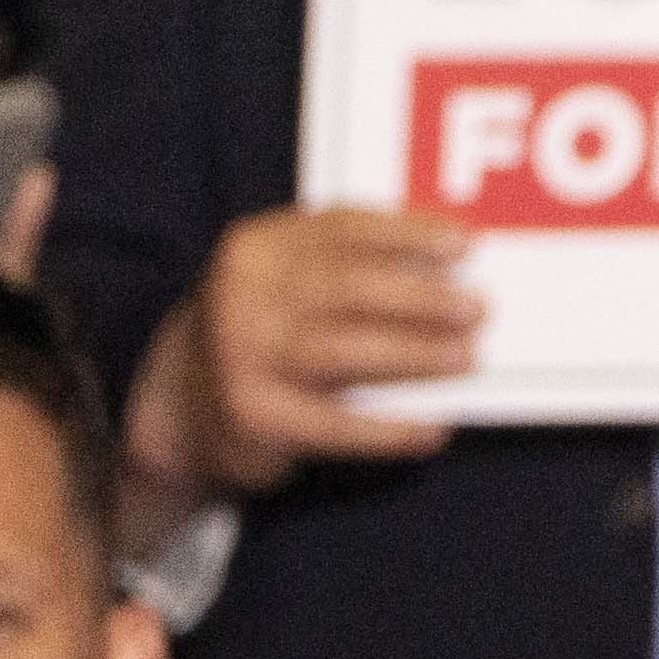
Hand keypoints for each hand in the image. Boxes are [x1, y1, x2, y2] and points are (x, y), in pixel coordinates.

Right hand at [128, 209, 477, 511]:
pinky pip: (334, 425)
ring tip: (465, 358)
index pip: (343, 229)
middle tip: (476, 310)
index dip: (409, 235)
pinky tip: (430, 430)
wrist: (181, 406)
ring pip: (345, 351)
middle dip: (422, 299)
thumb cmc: (263, 330)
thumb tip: (447, 268)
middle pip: (349, 287)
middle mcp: (241, 297)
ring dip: (415, 355)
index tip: (464, 247)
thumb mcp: (285, 278)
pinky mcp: (251, 418)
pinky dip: (389, 430)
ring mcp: (242, 359)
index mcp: (255, 248)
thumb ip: (345, 260)